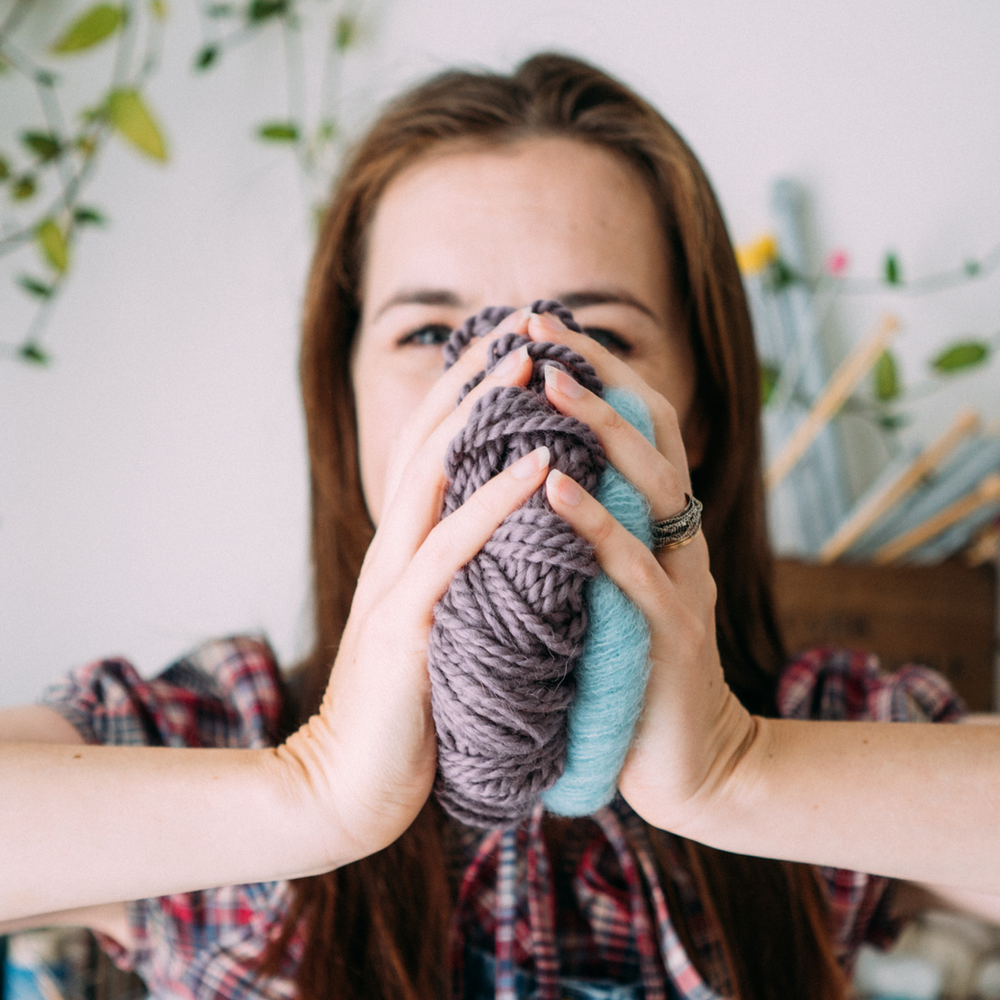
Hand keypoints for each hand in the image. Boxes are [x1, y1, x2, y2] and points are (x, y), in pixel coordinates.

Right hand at [277, 309, 552, 866]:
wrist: (349, 788)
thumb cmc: (403, 714)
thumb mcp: (432, 629)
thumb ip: (454, 582)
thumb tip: (504, 544)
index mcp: (403, 552)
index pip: (432, 452)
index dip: (466, 394)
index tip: (513, 346)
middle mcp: (392, 551)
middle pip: (428, 439)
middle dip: (474, 375)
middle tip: (522, 321)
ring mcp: (393, 583)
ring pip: (434, 473)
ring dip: (483, 412)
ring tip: (530, 360)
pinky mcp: (405, 626)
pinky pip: (455, 547)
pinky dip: (495, 498)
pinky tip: (535, 461)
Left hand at [528, 311, 756, 835]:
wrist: (677, 762)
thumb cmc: (624, 669)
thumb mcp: (606, 584)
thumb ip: (587, 531)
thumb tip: (529, 470)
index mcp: (658, 522)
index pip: (637, 424)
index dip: (596, 371)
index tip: (539, 328)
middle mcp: (679, 537)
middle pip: (654, 431)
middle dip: (598, 373)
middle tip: (539, 327)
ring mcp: (681, 579)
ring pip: (654, 482)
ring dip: (600, 426)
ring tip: (545, 382)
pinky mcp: (672, 631)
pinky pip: (636, 566)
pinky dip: (596, 524)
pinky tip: (554, 488)